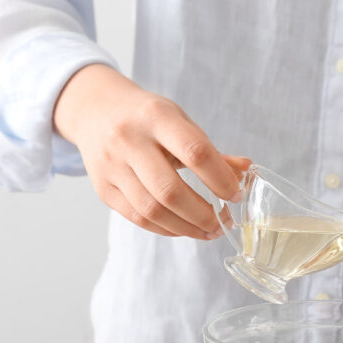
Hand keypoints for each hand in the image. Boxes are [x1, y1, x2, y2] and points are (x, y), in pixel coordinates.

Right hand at [54, 64, 249, 237]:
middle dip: (203, 214)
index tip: (235, 195)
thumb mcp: (180, 122)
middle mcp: (129, 140)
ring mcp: (112, 166)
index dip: (220, 179)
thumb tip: (245, 172)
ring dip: (187, 227)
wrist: (96, 111)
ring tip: (209, 231)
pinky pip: (138, 218)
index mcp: (156, 117)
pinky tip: (185, 228)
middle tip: (224, 222)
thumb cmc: (147, 118)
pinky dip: (167, 229)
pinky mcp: (104, 189)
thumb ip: (211, 150)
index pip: (195, 152)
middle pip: (170, 190)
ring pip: (152, 210)